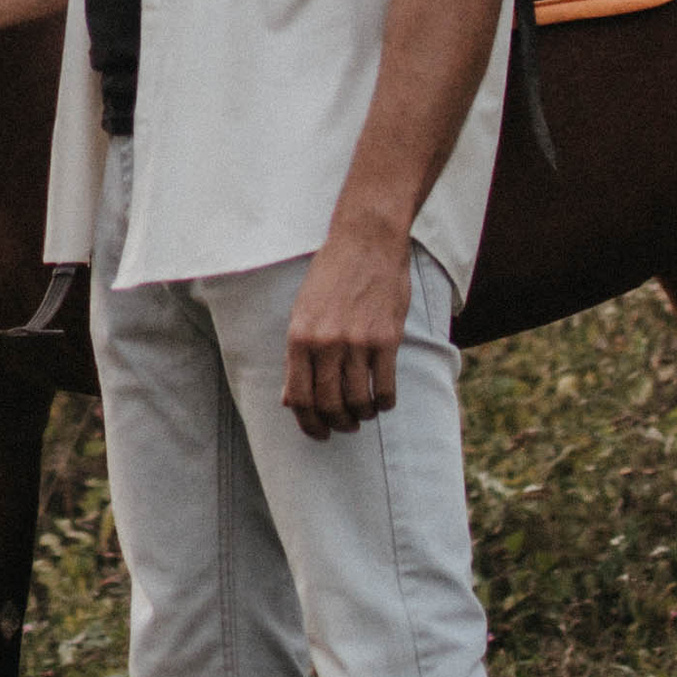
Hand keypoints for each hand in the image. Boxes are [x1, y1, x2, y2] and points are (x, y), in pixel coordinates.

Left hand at [281, 219, 411, 438]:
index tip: (319, 433)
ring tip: (363, 414)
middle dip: (337, 424)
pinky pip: (385, 388)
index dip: (309, 423)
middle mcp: (326, 343)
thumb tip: (290, 399)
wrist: (366, 242)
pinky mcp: (387, 339)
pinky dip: (384, 403)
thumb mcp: (302, 311)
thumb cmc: (331, 276)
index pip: (300, 397)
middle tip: (344, 426)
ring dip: (361, 416)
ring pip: (358, 401)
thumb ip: (297, 356)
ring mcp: (358, 342)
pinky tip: (382, 401)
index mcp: (299, 337)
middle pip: (329, 404)